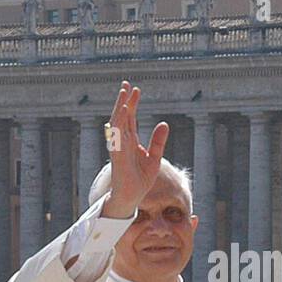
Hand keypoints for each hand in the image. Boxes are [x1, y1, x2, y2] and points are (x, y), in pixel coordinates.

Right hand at [100, 81, 168, 220]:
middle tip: (127, 83)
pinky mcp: (118, 155)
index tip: (136, 89)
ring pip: (118, 123)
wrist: (131, 198)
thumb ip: (158, 141)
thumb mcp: (154, 158)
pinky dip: (120, 122)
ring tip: (124, 91)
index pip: (130, 118)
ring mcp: (119, 148)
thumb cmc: (140, 180)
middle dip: (123, 100)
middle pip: (122, 117)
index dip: (132, 104)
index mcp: (130, 142)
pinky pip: (118, 135)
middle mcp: (123, 142)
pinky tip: (124, 110)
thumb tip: (164, 123)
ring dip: (120, 107)